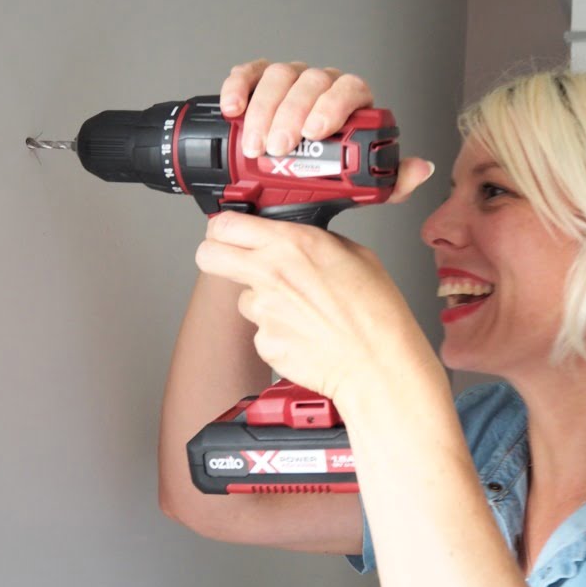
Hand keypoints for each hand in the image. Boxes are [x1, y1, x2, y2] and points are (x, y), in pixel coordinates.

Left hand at [195, 212, 443, 409]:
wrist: (377, 362)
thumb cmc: (375, 311)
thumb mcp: (354, 253)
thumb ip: (314, 241)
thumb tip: (297, 241)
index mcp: (291, 244)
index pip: (226, 224)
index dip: (223, 228)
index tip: (229, 233)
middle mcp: (269, 273)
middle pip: (208, 255)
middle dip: (214, 255)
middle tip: (233, 261)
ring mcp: (263, 311)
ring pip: (243, 298)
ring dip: (262, 301)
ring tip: (301, 311)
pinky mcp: (264, 342)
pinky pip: (262, 331)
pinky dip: (278, 332)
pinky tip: (306, 333)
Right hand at [220, 58, 433, 200]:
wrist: (284, 186)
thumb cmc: (323, 178)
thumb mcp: (359, 188)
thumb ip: (391, 182)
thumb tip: (421, 168)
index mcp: (350, 103)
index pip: (351, 89)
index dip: (333, 106)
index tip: (315, 133)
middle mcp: (321, 86)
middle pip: (311, 82)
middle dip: (291, 114)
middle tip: (278, 147)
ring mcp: (290, 80)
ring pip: (280, 76)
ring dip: (264, 110)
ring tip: (254, 143)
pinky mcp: (258, 81)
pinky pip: (250, 73)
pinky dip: (240, 86)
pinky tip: (234, 108)